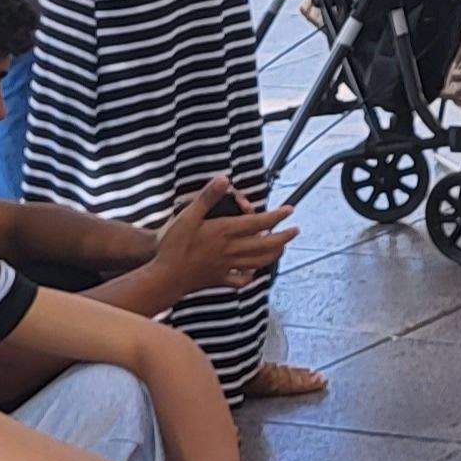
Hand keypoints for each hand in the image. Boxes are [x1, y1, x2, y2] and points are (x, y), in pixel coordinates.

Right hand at [146, 176, 297, 298]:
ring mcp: (226, 266)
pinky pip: (240, 280)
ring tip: (282, 248)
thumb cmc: (174, 246)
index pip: (258, 223)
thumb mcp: (187, 216)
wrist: (165, 278)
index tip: (290, 210)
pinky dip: (250, 276)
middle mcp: (230, 250)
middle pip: (265, 244)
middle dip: (283, 237)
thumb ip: (207, 197)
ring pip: (258, 262)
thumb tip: (224, 179)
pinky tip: (252, 272)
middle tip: (295, 230)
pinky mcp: (219, 279)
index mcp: (225, 232)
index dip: (277, 216)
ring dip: (273, 255)